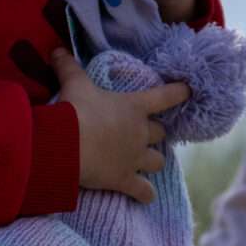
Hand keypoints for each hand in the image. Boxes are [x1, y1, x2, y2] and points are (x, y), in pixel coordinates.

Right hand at [54, 47, 186, 203]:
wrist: (67, 145)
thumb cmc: (75, 110)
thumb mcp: (73, 84)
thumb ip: (68, 66)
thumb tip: (56, 49)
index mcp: (134, 107)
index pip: (166, 97)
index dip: (179, 93)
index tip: (189, 90)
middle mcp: (141, 133)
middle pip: (161, 133)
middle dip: (156, 133)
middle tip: (146, 134)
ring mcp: (136, 159)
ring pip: (158, 161)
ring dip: (154, 161)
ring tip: (147, 162)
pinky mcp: (125, 180)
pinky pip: (144, 191)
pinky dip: (146, 194)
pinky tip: (146, 196)